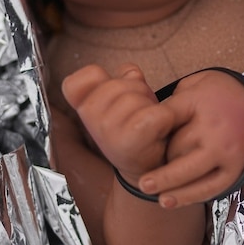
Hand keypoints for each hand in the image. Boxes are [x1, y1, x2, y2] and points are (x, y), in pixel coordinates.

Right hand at [61, 64, 177, 181]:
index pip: (78, 80)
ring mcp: (109, 129)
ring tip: (149, 123)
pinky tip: (160, 131)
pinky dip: (166, 118)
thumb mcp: (119, 103)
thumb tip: (130, 72)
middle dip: (136, 91)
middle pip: (118, 83)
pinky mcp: (133, 138)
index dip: (99, 79)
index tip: (111, 95)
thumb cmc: (134, 130)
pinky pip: (156, 113)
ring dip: (151, 106)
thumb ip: (120, 81)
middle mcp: (90, 119)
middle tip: (139, 112)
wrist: (145, 172)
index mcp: (82, 108)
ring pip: (138, 96)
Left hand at [136, 69, 243, 207]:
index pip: (166, 116)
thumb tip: (151, 114)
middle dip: (159, 156)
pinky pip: (207, 189)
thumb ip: (179, 96)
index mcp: (203, 102)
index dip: (148, 126)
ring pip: (187, 174)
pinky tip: (168, 201)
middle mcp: (214, 129)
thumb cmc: (232, 97)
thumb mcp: (204, 82)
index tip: (135, 133)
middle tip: (145, 160)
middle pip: (174, 148)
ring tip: (146, 187)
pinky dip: (186, 197)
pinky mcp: (235, 173)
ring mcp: (225, 154)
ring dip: (165, 183)